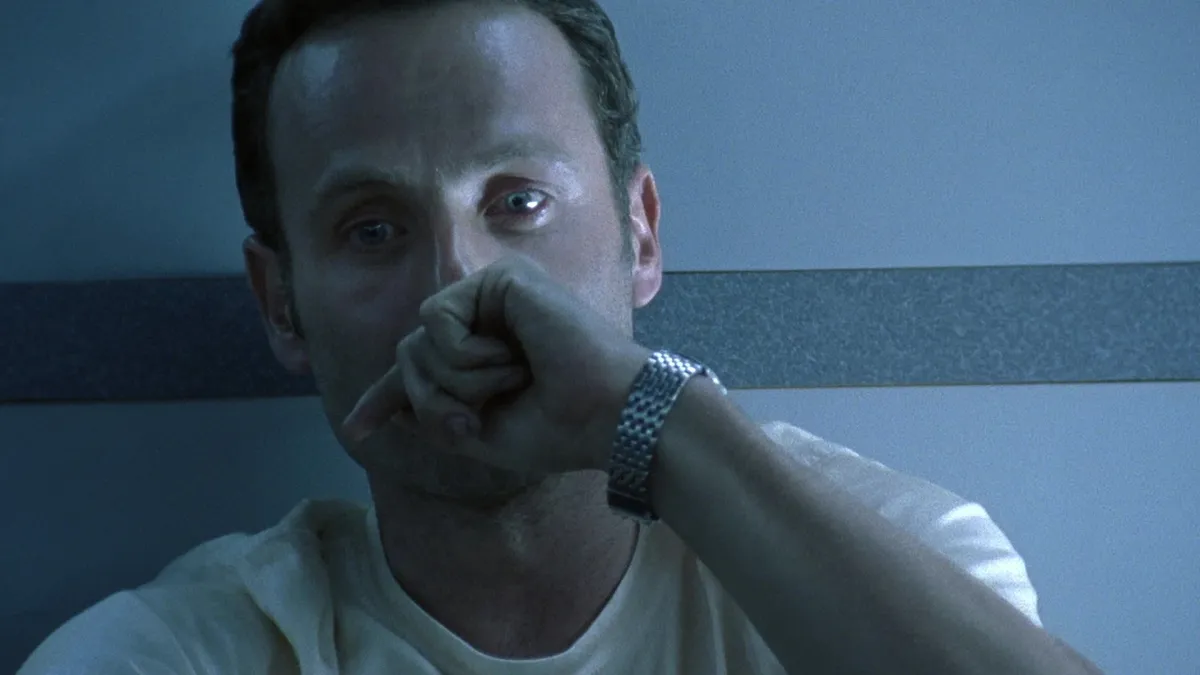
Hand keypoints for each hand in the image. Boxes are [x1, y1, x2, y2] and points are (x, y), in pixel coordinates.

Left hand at [340, 254, 651, 474]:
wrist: (603, 415)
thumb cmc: (557, 428)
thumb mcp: (482, 432)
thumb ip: (435, 414)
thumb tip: (392, 405)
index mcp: (486, 355)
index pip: (422, 370)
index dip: (385, 397)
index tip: (356, 427)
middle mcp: (487, 319)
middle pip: (409, 356)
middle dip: (430, 400)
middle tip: (474, 421)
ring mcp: (493, 295)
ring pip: (418, 342)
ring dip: (457, 381)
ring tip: (512, 380)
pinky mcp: (500, 278)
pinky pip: (437, 319)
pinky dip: (465, 354)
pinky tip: (511, 357)